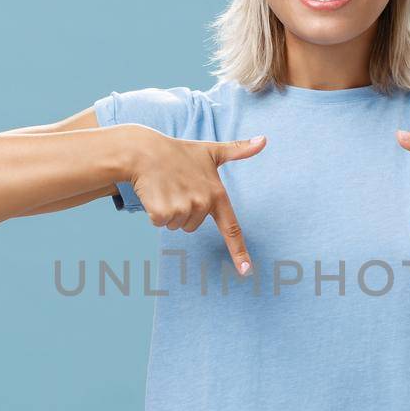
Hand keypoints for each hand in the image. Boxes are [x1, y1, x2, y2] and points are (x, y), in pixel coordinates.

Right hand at [123, 127, 266, 274]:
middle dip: (182, 210)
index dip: (239, 251)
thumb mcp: (210, 151)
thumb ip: (238, 150)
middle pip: (192, 226)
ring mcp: (183, 208)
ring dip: (168, 210)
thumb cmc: (178, 152)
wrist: (144, 151)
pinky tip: (154, 192)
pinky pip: (160, 223)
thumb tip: (265, 139)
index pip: (231, 228)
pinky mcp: (163, 213)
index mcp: (217, 194)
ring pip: (176, 226)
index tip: (246, 271)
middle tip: (176, 187)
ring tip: (166, 187)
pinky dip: (154, 211)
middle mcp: (202, 203)